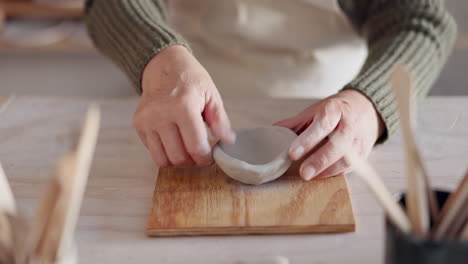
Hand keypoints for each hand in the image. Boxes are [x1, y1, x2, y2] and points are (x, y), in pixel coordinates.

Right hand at [133, 45, 234, 167]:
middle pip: (179, 157)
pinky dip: (164, 151)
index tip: (209, 157)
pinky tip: (172, 140)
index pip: (195, 147)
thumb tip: (228, 141)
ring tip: (186, 150)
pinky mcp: (138, 124)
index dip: (205, 158)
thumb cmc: (190, 79)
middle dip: (192, 161)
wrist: (163, 65)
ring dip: (177, 160)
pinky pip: (152, 151)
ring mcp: (147, 120)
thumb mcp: (211, 94)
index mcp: (184, 107)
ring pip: (162, 159)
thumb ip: (220, 120)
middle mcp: (162, 114)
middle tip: (199, 154)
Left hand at [274, 89, 384, 179]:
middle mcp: (349, 126)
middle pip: (338, 145)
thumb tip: (273, 131)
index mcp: (335, 110)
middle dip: (320, 160)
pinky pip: (349, 167)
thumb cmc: (336, 111)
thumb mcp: (316, 111)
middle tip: (303, 172)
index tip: (292, 153)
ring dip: (326, 170)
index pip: (322, 124)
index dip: (307, 139)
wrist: (367, 109)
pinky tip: (320, 175)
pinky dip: (333, 172)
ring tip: (309, 176)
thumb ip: (295, 123)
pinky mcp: (363, 155)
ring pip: (346, 159)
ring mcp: (358, 141)